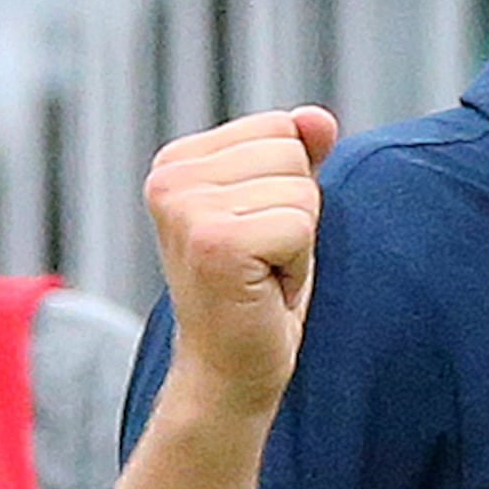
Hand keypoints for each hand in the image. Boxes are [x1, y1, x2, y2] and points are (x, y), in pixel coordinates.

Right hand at [145, 106, 341, 421]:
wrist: (229, 371)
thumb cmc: (256, 293)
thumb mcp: (278, 210)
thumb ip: (296, 156)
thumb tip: (318, 118)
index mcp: (176, 161)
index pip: (280, 129)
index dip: (286, 189)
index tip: (256, 235)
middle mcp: (170, 178)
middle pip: (291, 155)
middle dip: (296, 215)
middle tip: (262, 261)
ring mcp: (187, 209)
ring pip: (301, 192)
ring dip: (298, 242)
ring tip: (262, 275)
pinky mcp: (215, 242)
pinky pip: (301, 227)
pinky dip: (298, 266)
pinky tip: (265, 290)